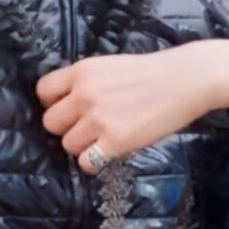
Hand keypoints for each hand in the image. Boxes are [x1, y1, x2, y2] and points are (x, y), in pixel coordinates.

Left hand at [36, 43, 213, 172]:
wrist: (184, 80)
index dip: (52, 102)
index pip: (43, 91)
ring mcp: (98, 119)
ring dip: (81, 146)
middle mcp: (84, 95)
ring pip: (67, 144)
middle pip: (50, 122)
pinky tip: (105, 154)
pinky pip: (86, 162)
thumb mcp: (108, 66)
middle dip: (65, 127)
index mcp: (81, 72)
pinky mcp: (115, 141)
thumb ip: (85, 82)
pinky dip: (92, 162)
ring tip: (100, 140)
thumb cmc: (149, 72)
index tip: (66, 108)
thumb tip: (66, 102)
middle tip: (84, 127)